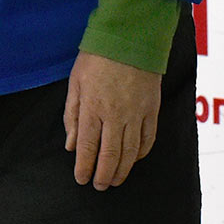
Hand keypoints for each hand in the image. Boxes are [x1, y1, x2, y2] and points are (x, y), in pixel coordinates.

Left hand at [63, 51, 161, 190]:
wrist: (130, 37)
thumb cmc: (97, 57)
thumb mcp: (76, 82)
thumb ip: (72, 115)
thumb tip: (71, 145)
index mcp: (93, 108)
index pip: (88, 148)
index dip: (85, 168)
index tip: (82, 180)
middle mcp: (115, 116)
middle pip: (111, 155)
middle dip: (104, 175)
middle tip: (99, 186)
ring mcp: (136, 114)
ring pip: (131, 152)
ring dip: (123, 170)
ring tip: (115, 180)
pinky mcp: (152, 109)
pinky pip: (148, 138)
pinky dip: (142, 153)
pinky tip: (135, 159)